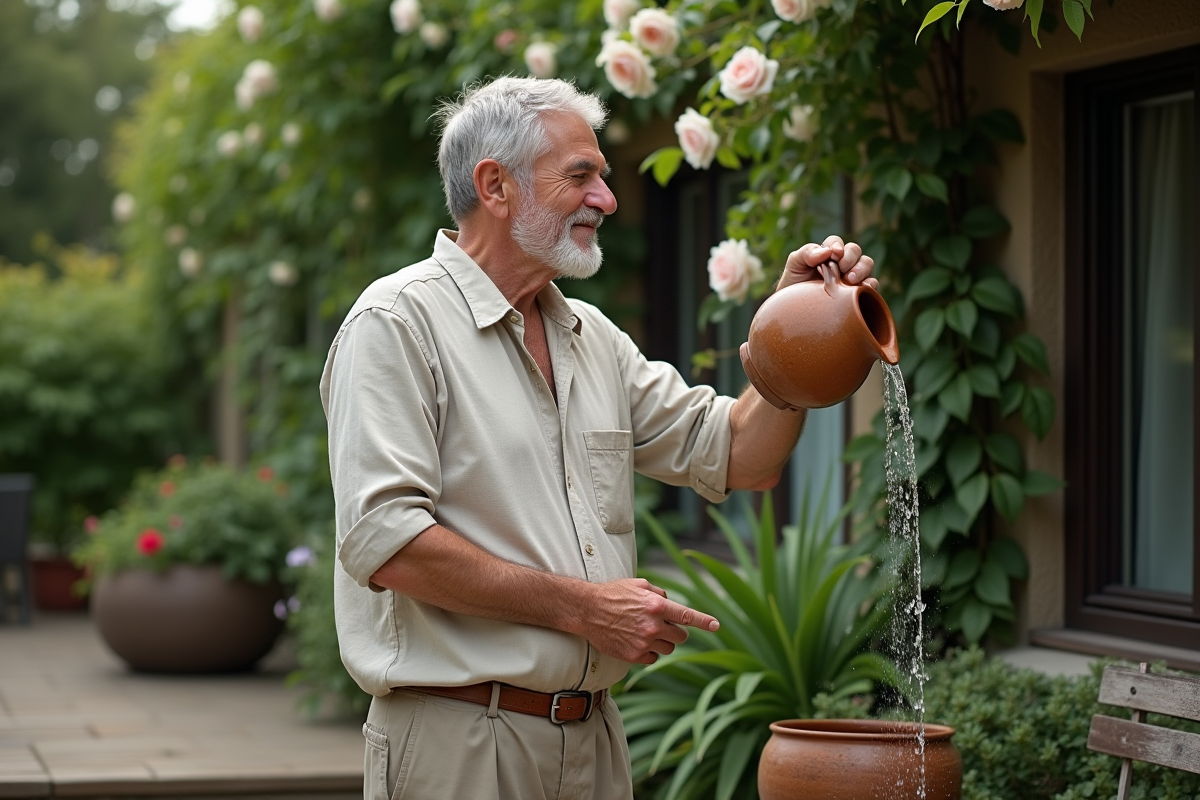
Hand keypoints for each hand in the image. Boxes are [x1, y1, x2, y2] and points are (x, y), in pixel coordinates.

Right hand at [578, 578, 719, 664]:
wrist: (587, 610)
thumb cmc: (613, 594)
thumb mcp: (639, 584)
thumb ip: (659, 594)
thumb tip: (671, 603)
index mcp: (656, 606)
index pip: (687, 616)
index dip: (704, 622)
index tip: (716, 626)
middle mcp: (653, 625)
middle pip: (681, 636)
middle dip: (675, 631)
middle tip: (661, 624)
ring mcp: (643, 642)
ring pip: (668, 648)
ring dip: (662, 641)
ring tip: (645, 631)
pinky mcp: (633, 655)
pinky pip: (653, 657)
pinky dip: (649, 651)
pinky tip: (637, 640)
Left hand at [777, 235, 877, 291]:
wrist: (793, 313)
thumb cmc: (792, 286)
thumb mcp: (794, 266)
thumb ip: (806, 253)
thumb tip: (826, 251)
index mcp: (826, 254)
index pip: (836, 242)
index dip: (837, 246)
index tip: (834, 255)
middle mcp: (841, 263)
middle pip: (854, 251)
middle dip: (850, 257)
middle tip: (842, 269)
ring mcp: (851, 278)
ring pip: (866, 264)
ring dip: (861, 269)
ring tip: (850, 279)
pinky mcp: (858, 293)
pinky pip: (871, 285)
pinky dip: (870, 284)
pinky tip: (863, 289)